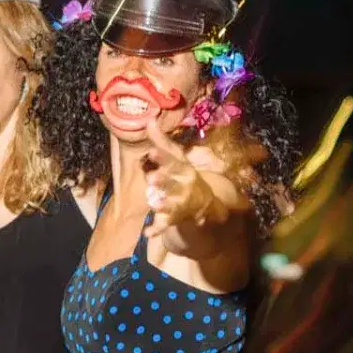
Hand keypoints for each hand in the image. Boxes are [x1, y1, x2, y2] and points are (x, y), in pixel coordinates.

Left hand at [141, 119, 245, 235]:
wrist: (205, 204)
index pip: (173, 161)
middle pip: (173, 183)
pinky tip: (147, 233)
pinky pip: (165, 225)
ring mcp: (181, 203)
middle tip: (151, 178)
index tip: (152, 151)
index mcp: (184, 169)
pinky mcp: (175, 218)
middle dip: (163, 180)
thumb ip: (161, 141)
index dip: (163, 156)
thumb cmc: (184, 176)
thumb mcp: (177, 158)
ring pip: (172, 204)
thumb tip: (148, 119)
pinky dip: (157, 230)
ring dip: (164, 204)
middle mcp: (184, 186)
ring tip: (154, 203)